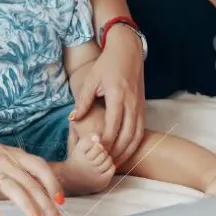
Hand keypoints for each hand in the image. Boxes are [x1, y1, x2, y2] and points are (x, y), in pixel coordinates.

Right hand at [0, 137, 65, 215]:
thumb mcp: (10, 157)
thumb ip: (26, 171)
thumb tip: (47, 187)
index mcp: (18, 156)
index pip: (41, 168)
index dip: (53, 184)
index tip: (61, 201)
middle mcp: (7, 163)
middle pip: (32, 185)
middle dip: (47, 206)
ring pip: (14, 190)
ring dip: (28, 207)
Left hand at [70, 27, 144, 162]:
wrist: (128, 51)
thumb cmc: (107, 64)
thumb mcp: (92, 79)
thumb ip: (83, 100)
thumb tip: (73, 119)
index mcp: (117, 95)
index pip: (112, 126)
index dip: (104, 143)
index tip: (95, 153)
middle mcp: (131, 102)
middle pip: (126, 135)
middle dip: (115, 152)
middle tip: (103, 164)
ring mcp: (139, 105)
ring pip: (136, 135)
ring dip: (126, 151)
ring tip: (114, 163)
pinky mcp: (143, 107)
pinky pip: (141, 130)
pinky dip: (134, 144)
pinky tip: (125, 152)